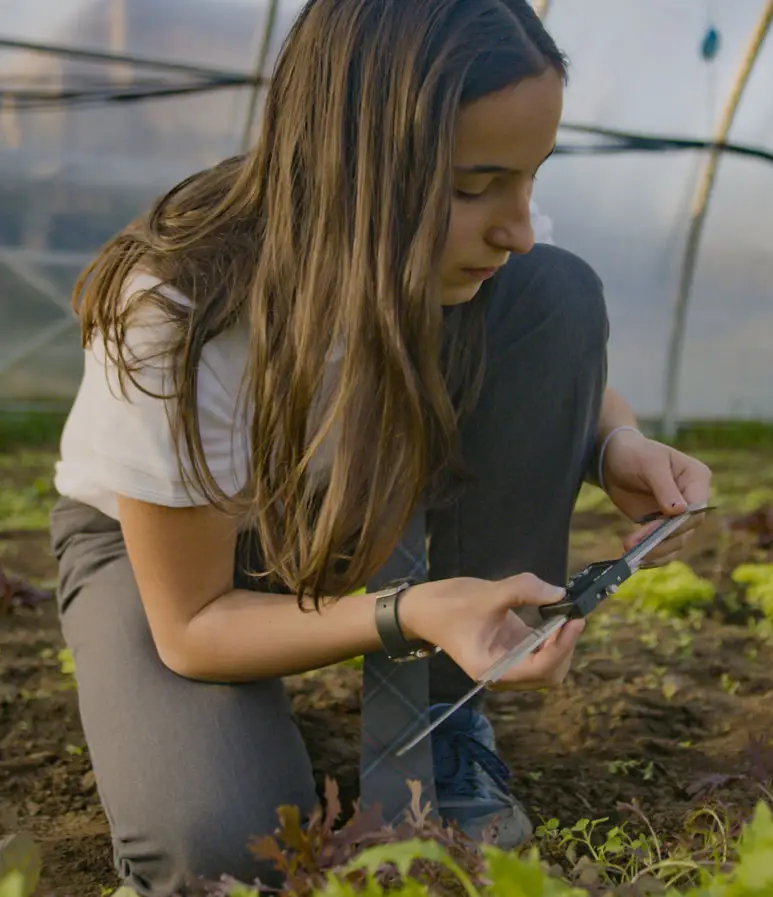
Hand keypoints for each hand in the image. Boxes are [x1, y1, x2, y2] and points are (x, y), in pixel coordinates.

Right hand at [399, 574, 584, 690]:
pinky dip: (552, 639)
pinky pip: (541, 654)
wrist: (424, 608)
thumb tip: (558, 592)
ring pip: (548, 668)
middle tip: (572, 617)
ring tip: (565, 617)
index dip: (561, 647)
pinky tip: (555, 618)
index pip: (539, 669)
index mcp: (491, 669)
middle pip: (548, 675)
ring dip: (561, 645)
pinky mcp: (511, 650)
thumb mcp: (486, 595)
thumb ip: (523, 591)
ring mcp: (507, 663)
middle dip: (564, 649)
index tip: (574, 621)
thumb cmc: (447, 606)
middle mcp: (502, 673)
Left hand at [601, 428, 711, 563]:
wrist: (614, 459)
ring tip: (632, 553)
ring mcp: (678, 515)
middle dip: (662, 538)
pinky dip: (654, 555)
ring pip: (677, 541)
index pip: (697, 507)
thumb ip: (664, 486)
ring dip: (656, 550)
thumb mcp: (650, 463)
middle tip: (635, 544)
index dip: (680, 522)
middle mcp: (693, 498)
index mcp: (697, 478)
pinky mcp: (662, 526)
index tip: (655, 529)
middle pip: (687, 528)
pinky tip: (638, 560)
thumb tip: (679, 511)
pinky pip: (664, 545)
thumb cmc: (635, 453)